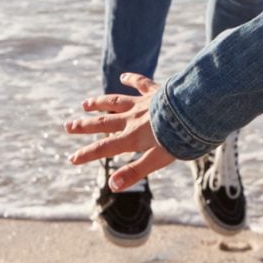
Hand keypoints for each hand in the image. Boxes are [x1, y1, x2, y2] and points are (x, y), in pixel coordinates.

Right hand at [65, 73, 178, 190]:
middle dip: (84, 126)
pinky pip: (141, 84)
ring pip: (115, 102)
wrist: (195, 111)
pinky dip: (131, 80)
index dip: (86, 155)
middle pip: (103, 123)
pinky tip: (123, 77)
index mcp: (132, 137)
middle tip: (67, 126)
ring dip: (99, 103)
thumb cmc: (178, 139)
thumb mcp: (156, 160)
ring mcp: (143, 103)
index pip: (104, 148)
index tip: (71, 159)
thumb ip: (134, 172)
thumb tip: (112, 185)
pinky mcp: (156, 92)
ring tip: (85, 104)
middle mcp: (132, 119)